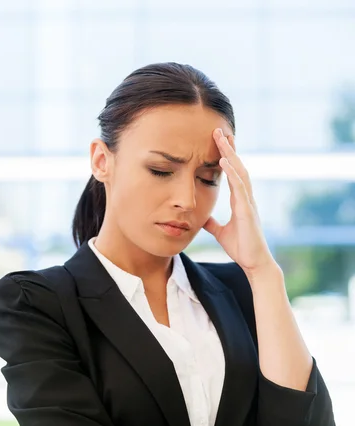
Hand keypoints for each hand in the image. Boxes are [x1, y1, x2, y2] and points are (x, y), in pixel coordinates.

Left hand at [202, 129, 275, 275]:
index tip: (219, 142)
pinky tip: (224, 162)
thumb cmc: (242, 247)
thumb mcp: (221, 232)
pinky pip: (240, 188)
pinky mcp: (248, 212)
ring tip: (221, 139)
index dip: (227, 157)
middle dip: (229, 149)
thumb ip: (213, 222)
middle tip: (219, 131)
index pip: (233, 174)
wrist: (254, 263)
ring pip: (240, 173)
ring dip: (231, 155)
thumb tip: (202, 218)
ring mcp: (248, 203)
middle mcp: (246, 198)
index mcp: (240, 201)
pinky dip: (232, 174)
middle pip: (238, 167)